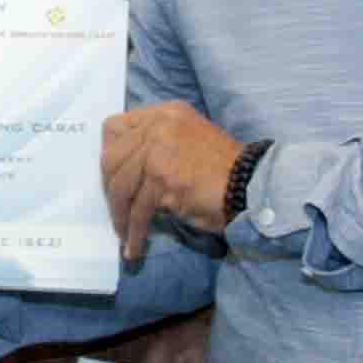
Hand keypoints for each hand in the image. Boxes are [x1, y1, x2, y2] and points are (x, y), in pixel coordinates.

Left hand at [101, 102, 243, 264]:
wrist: (252, 186)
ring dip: (120, 216)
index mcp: (165, 113)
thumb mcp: (185, 141)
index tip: (111, 179)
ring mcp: (159, 150)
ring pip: (121, 187)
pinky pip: (138, 211)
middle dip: (110, 190)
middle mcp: (159, 125)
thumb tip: (120, 171)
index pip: (115, 127)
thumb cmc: (222, 170)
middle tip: (117, 212)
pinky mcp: (162, 178)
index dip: (109, 155)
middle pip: (111, 158)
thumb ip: (155, 145)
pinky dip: (134, 233)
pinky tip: (133, 248)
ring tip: (124, 234)